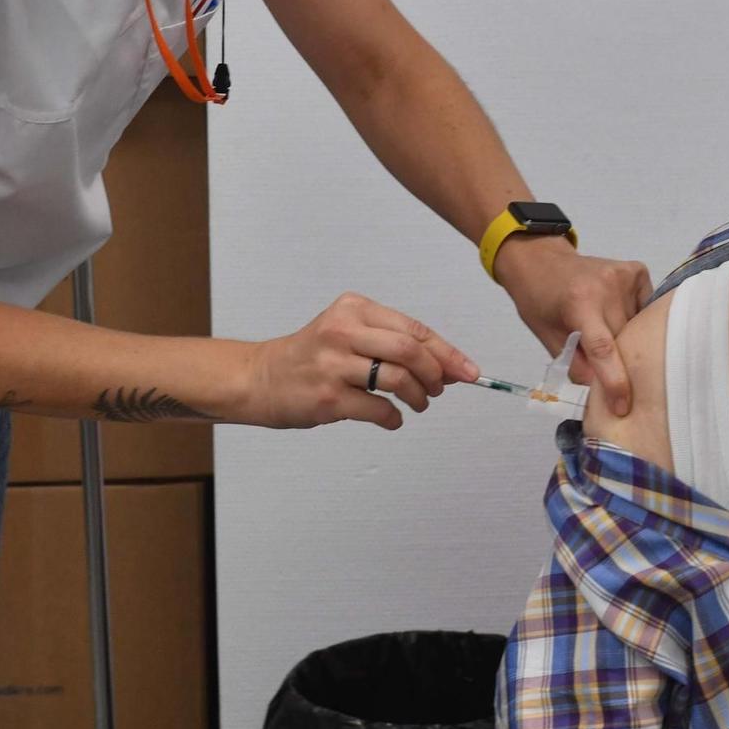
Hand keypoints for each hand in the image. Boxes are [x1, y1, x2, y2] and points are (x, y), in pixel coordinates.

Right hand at [244, 292, 478, 430]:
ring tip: (418, 404)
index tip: (467, 370)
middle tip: (440, 389)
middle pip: (410, 350)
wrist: (261, 378)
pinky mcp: (327, 397)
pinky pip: (377, 409)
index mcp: (353, 309)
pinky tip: (393, 418)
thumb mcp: (349, 334)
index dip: (446, 352)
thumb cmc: (312, 356)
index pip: (413, 329)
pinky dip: (394, 417)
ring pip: (397, 380)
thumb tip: (447, 367)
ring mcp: (333, 365)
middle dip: (436, 373)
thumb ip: (393, 344)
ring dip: (418, 397)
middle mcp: (342, 332)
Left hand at [494, 237, 650, 417]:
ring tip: (609, 333)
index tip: (623, 407)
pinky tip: (617, 314)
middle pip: (624, 339)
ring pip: (637, 325)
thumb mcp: (548, 338)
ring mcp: (624, 276)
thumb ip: (575, 366)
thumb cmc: (540, 302)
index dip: (615, 382)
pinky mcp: (636, 270)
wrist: (540, 260)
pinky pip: (644, 307)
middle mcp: (606, 286)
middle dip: (620, 360)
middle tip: (610, 370)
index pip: (603, 349)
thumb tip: (602, 395)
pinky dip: (635, 318)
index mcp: (579, 303)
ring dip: (628, 338)